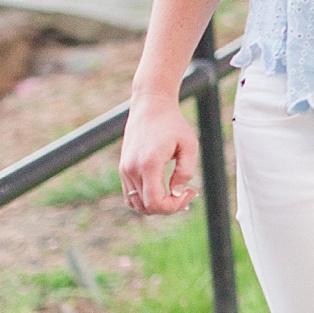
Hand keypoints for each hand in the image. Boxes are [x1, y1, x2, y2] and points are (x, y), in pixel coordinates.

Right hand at [120, 93, 197, 215]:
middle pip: (146, 207)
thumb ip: (186, 171)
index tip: (190, 192)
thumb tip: (177, 193)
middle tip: (186, 193)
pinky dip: (146, 200)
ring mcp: (125, 170)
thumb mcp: (189, 145)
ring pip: (137, 205)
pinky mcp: (123, 168)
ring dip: (157, 206)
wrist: (150, 105)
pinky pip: (131, 196)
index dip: (174, 206)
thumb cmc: (173, 123)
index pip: (155, 203)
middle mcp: (132, 169)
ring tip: (175, 194)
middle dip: (169, 207)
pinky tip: (163, 191)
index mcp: (149, 164)